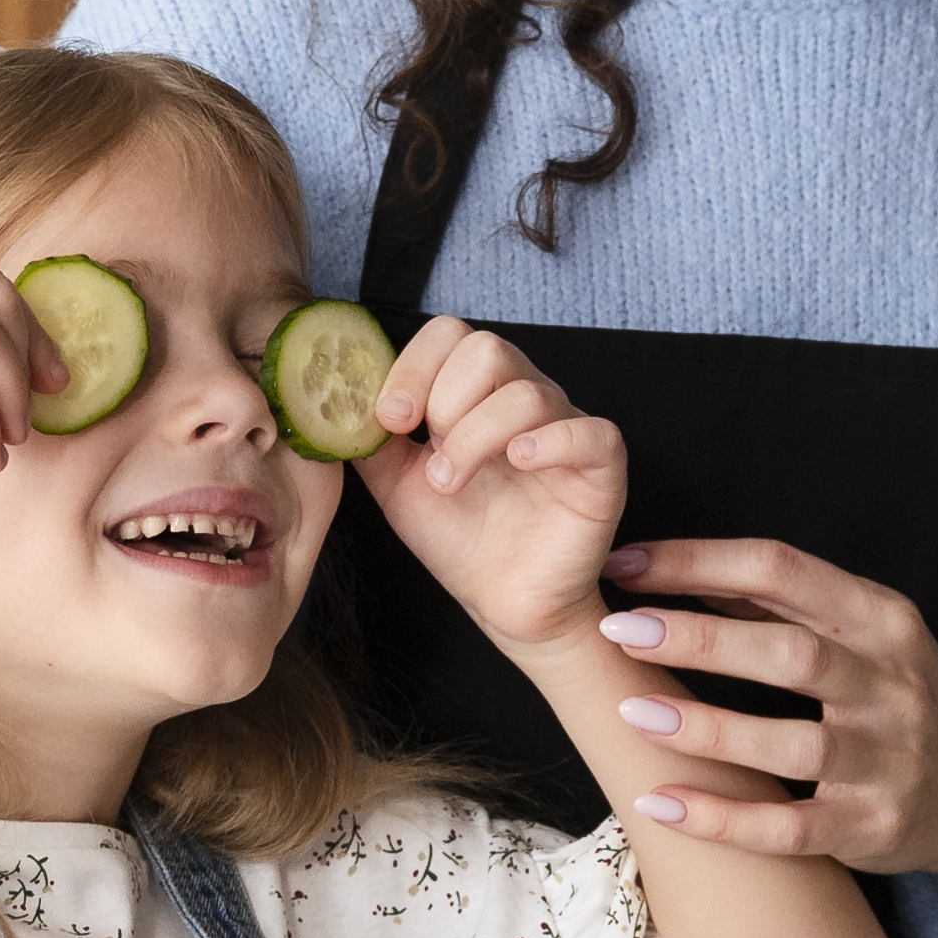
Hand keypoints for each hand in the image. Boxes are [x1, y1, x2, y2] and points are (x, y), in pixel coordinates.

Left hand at [357, 316, 631, 660]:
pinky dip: (548, 441)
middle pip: (487, 349)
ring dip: (474, 437)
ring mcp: (566, 427)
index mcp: (477, 392)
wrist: (501, 602)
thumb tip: (336, 400)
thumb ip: (370, 441)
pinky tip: (518, 463)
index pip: (450, 335)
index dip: (413, 367)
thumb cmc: (460, 540)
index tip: (390, 419)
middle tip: (428, 455)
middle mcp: (524, 398)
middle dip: (443, 400)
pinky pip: (588, 431)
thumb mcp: (396, 485)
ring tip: (451, 484)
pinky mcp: (601, 466)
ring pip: (525, 392)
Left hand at [596, 538, 937, 889]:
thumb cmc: (903, 699)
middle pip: (792, 652)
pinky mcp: (871, 827)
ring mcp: (885, 762)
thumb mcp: (867, 636)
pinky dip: (723, 818)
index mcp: (881, 620)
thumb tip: (676, 569)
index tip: (627, 563)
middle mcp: (890, 686)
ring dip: (707, 726)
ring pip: (793, 742)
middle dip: (701, 636)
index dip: (701, 562)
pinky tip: (661, 803)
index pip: (785, 572)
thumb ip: (781, 607)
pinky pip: (790, 828)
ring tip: (630, 709)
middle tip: (620, 629)